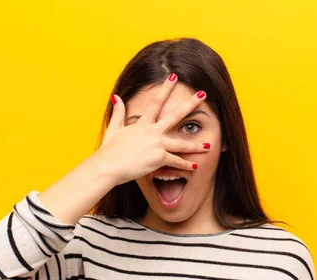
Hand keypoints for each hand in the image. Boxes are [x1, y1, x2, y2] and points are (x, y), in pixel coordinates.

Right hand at [94, 74, 209, 185]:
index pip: (156, 102)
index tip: (174, 77)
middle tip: (203, 95)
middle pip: (175, 115)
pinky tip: (195, 166)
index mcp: (142, 124)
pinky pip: (176, 161)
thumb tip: (116, 97)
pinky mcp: (158, 158)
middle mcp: (152, 131)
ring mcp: (156, 144)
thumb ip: (118, 113)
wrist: (107, 167)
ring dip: (196, 145)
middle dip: (190, 104)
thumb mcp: (113, 129)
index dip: (165, 89)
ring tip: (209, 146)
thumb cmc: (108, 151)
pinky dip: (185, 165)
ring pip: (181, 143)